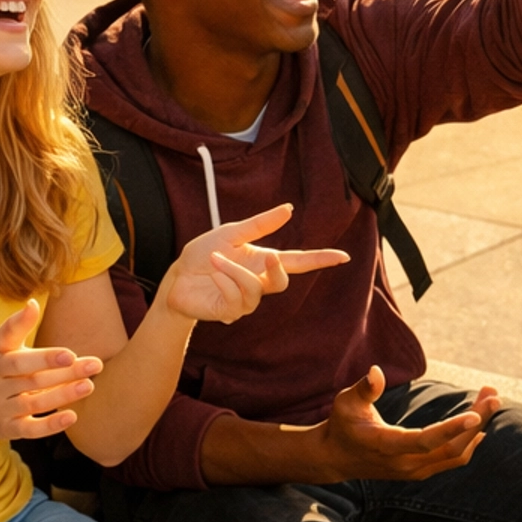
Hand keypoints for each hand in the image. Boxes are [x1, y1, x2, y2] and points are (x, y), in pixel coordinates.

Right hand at [0, 300, 103, 441]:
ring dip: (63, 395)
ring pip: (34, 403)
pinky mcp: (7, 429)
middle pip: (33, 380)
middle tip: (95, 365)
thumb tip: (33, 303)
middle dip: (65, 373)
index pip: (19, 360)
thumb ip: (15, 326)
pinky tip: (72, 416)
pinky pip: (31, 430)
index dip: (44, 358)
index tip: (70, 353)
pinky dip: (51, 425)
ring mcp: (1, 409)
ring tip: (89, 385)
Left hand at [164, 204, 346, 326]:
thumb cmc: (203, 254)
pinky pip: (236, 298)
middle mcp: (259, 282)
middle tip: (269, 257)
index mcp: (263, 261)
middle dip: (278, 269)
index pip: (298, 262)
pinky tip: (213, 276)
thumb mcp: (231, 233)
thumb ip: (259, 224)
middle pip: (283, 282)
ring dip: (234, 271)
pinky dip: (224, 282)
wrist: (177, 276)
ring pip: (255, 289)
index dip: (320, 259)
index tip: (343, 256)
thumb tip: (289, 209)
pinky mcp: (230, 312)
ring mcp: (246, 300)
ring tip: (215, 259)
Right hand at [296, 366, 500, 482]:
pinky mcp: (421, 471)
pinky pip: (453, 459)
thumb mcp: (346, 402)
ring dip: (477, 428)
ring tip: (489, 398)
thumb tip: (376, 371)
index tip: (475, 414)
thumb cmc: (342, 424)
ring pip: (457, 454)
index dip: (452, 428)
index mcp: (387, 446)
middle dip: (477, 420)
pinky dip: (470, 440)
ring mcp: (415, 471)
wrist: (337, 458)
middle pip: (451, 447)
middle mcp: (405, 464)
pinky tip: (480, 422)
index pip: (426, 441)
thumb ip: (364, 389)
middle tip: (493, 394)